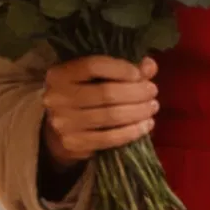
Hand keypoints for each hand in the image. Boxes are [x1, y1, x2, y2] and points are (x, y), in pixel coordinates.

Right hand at [41, 54, 158, 166]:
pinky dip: (132, 131)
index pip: (93, 66)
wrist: (59, 130)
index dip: (121, 69)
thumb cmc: (82, 95)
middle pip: (106, 93)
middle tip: (152, 92)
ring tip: (152, 107)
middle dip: (136, 92)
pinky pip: (110, 138)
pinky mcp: (74, 143)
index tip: (140, 74)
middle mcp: (57, 97)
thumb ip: (122, 68)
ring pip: (111, 116)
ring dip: (138, 112)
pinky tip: (146, 126)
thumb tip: (150, 66)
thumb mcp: (95, 77)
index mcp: (60, 74)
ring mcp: (64, 123)